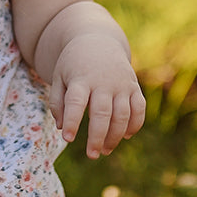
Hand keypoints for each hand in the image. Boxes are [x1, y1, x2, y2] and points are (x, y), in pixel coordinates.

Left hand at [48, 33, 145, 158]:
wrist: (97, 41)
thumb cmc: (73, 65)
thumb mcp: (59, 77)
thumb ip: (57, 102)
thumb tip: (62, 127)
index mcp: (80, 79)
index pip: (76, 102)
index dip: (72, 121)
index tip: (67, 139)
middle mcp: (103, 82)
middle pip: (102, 113)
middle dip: (97, 137)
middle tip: (92, 155)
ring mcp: (121, 84)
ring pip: (122, 115)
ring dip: (115, 136)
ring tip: (104, 150)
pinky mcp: (134, 86)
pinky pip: (139, 108)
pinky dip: (135, 124)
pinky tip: (125, 136)